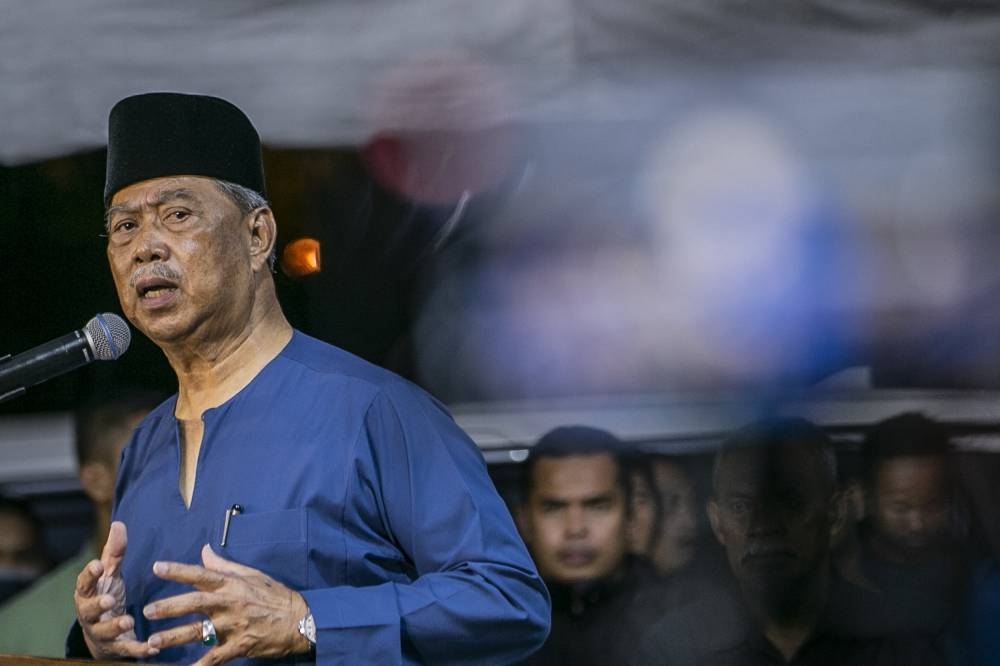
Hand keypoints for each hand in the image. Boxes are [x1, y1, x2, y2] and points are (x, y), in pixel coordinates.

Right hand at [74, 521, 158, 658]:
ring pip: (104, 633)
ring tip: (129, 621)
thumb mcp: (111, 574)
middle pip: (87, 611)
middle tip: (108, 600)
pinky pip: (126, 650)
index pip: (84, 583)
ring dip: (116, 627)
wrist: (106, 632)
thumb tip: (119, 524)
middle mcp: (90, 615)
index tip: (97, 566)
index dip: (89, 575)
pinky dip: (138, 648)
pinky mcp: (116, 648)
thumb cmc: (107, 595)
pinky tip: (153, 646)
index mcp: (87, 594)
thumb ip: (114, 553)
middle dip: (97, 606)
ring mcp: (101, 633)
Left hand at [144, 544, 311, 664]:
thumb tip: (205, 551)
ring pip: (198, 632)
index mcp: (232, 585)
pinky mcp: (240, 645)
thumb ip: (225, 565)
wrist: (300, 620)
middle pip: (195, 604)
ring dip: (174, 637)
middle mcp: (230, 603)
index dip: (179, 570)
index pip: (202, 574)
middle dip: (169, 607)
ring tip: (152, 642)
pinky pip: (215, 657)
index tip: (157, 567)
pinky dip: (201, 665)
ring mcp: (234, 626)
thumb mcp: (252, 575)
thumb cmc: (275, 595)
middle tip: (147, 611)